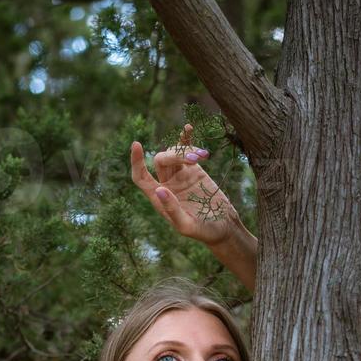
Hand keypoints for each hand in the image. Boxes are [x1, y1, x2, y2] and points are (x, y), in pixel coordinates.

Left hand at [130, 123, 240, 248]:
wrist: (224, 226)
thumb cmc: (204, 231)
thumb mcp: (187, 226)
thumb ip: (172, 210)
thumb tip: (159, 190)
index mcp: (159, 198)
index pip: (141, 177)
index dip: (136, 162)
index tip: (137, 144)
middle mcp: (167, 184)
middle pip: (161, 160)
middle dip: (176, 156)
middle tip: (195, 160)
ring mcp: (180, 175)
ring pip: (174, 153)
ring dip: (186, 151)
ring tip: (202, 156)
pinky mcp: (195, 170)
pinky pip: (187, 151)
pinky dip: (186, 140)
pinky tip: (188, 129)